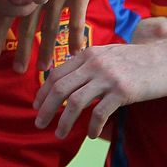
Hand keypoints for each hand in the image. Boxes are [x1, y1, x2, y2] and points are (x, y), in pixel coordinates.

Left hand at [33, 39, 166, 138]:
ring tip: (59, 133)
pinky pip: (100, 112)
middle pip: (60, 88)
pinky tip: (90, 134)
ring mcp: (108, 77)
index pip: (56, 74)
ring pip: (76, 102)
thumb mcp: (105, 54)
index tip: (36, 105)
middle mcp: (94, 64)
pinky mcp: (123, 91)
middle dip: (46, 107)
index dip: (43, 91)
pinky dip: (92, 126)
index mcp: (86, 54)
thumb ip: (85, 64)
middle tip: (39, 123)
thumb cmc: (133, 59)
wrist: (164, 59)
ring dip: (64, 121)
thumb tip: (64, 80)